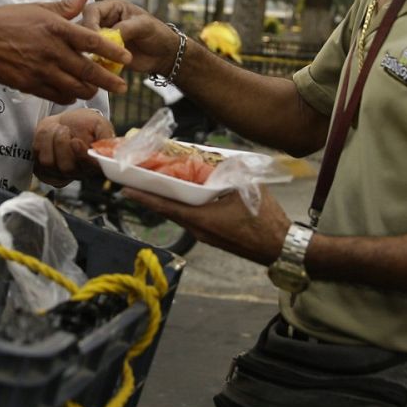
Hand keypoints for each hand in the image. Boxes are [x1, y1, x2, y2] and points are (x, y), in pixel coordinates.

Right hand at [0, 0, 130, 104]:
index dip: (113, 52)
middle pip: (88, 70)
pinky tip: (73, 93)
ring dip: (89, 90)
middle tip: (123, 87)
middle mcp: (51, 51)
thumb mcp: (37, 8)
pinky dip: (69, 96)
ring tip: (97, 90)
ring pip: (75, 87)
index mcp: (55, 28)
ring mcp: (41, 70)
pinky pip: (57, 96)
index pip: (92, 41)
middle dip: (109, 81)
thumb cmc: (6, 20)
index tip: (128, 59)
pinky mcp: (30, 85)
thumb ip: (65, 6)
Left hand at [33, 108, 113, 185]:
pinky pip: (36, 158)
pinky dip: (40, 141)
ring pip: (49, 163)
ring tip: (57, 128)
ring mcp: (60, 174)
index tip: (75, 141)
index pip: (90, 168)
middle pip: (67, 168)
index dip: (81, 157)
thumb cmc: (84, 123)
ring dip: (50, 139)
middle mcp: (79, 172)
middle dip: (61, 143)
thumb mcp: (99, 123)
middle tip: (64, 128)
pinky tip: (49, 134)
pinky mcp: (43, 170)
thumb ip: (106, 135)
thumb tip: (109, 147)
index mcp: (95, 163)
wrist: (64, 121)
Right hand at [87, 0, 181, 74]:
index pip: (92, 11)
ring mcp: (101, 39)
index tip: (93, 38)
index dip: (89, 23)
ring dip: (86, 53)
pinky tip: (98, 71)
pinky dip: (92, 64)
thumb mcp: (144, 26)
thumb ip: (125, 27)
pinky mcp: (101, 54)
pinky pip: (90, 58)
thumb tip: (107, 35)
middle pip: (82, 27)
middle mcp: (103, 21)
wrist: (164, 55)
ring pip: (83, 44)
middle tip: (91, 52)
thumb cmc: (157, 34)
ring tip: (95, 62)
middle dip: (85, 40)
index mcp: (111, 7)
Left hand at [120, 186, 290, 265]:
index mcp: (202, 218)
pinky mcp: (213, 237)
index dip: (144, 196)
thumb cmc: (265, 220)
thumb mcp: (249, 188)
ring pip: (179, 214)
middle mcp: (198, 229)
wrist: (281, 248)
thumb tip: (217, 158)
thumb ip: (231, 171)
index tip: (125, 188)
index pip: (165, 205)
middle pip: (168, 209)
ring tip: (158, 183)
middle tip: (138, 179)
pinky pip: (192, 218)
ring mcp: (205, 235)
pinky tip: (187, 194)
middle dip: (152, 194)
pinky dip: (184, 205)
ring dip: (168, 200)